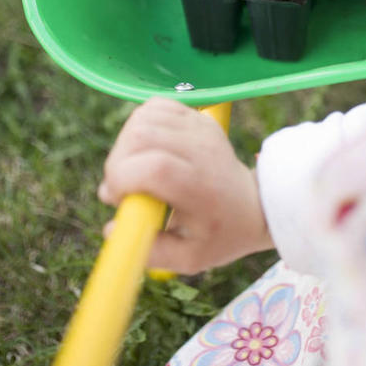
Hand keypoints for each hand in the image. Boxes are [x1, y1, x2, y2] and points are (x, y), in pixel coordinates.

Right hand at [98, 97, 273, 273]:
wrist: (255, 203)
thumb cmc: (221, 233)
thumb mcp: (191, 258)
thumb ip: (152, 251)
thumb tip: (110, 230)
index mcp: (201, 188)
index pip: (155, 167)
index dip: (123, 178)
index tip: (118, 200)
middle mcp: (201, 151)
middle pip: (142, 135)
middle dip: (117, 162)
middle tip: (122, 187)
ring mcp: (200, 129)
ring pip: (143, 118)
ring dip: (125, 144)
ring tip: (133, 168)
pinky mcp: (197, 117)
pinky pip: (155, 107)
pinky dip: (140, 124)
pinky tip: (145, 149)